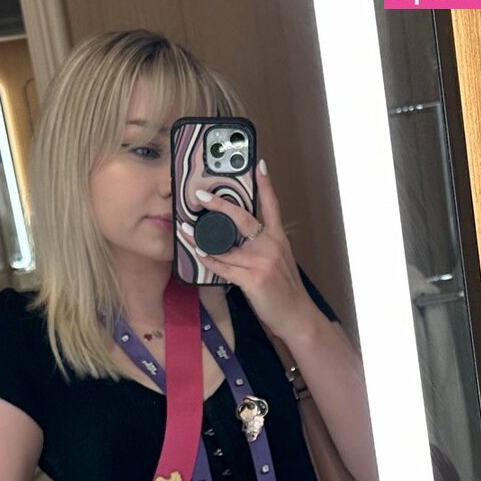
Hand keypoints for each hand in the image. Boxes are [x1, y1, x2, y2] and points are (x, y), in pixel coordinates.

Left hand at [182, 160, 316, 341]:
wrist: (296, 316)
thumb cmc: (285, 291)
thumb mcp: (280, 262)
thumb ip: (263, 248)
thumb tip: (240, 240)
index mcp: (278, 239)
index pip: (272, 205)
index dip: (265, 184)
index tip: (258, 164)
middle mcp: (271, 246)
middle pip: (243, 218)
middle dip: (220, 205)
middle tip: (202, 196)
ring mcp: (261, 262)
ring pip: (227, 245)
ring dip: (201, 237)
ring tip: (184, 229)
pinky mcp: (253, 279)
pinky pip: (224, 267)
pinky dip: (209, 260)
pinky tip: (197, 253)